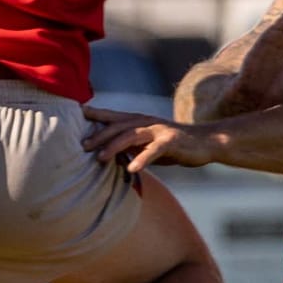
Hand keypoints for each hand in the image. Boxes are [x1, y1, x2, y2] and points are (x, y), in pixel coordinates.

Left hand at [82, 109, 213, 171]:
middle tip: (82, 146)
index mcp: (140, 121)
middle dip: (99, 135)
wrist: (206, 142)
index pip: (113, 116)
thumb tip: (110, 155)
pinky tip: (132, 169)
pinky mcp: (171, 141)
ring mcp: (159, 130)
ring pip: (131, 135)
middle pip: (118, 126)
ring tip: (100, 158)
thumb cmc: (174, 145)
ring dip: (114, 146)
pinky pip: (154, 150)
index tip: (77, 113)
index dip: (95, 114)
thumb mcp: (149, 145)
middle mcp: (146, 122)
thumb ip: (131, 147)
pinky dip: (142, 159)